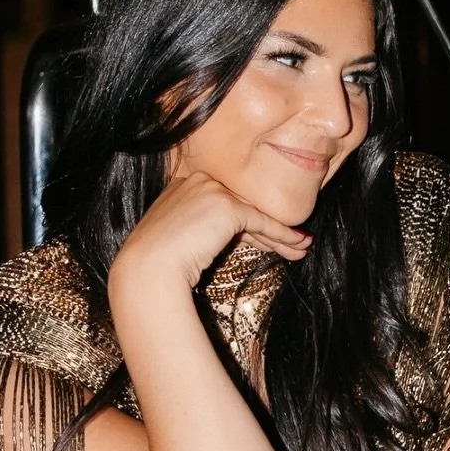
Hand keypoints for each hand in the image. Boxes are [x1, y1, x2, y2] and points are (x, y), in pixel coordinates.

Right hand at [108, 169, 310, 298]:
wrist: (148, 269)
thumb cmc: (156, 265)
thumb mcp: (179, 239)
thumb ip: (203, 231)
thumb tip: (235, 240)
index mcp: (183, 186)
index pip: (225, 206)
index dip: (250, 228)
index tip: (269, 243)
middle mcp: (198, 181)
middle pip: (242, 209)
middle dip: (269, 231)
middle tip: (294, 245)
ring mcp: (212, 191)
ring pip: (254, 216)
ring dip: (281, 236)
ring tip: (302, 248)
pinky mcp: (227, 207)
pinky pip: (262, 223)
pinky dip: (282, 235)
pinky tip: (298, 245)